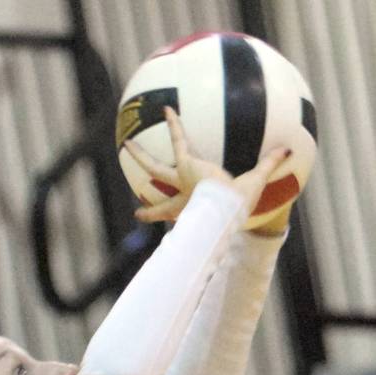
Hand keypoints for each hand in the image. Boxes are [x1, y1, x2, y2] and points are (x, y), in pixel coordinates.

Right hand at [125, 107, 290, 223]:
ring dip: (140, 157)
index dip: (177, 224)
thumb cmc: (240, 203)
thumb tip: (287, 149)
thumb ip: (269, 165)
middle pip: (162, 207)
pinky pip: (177, 140)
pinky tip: (168, 108)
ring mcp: (181, 181)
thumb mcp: (256, 182)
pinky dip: (173, 124)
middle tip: (138, 212)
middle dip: (150, 211)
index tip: (168, 226)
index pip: (185, 220)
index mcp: (196, 210)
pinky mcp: (184, 165)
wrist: (227, 205)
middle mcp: (184, 198)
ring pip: (155, 169)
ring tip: (127, 146)